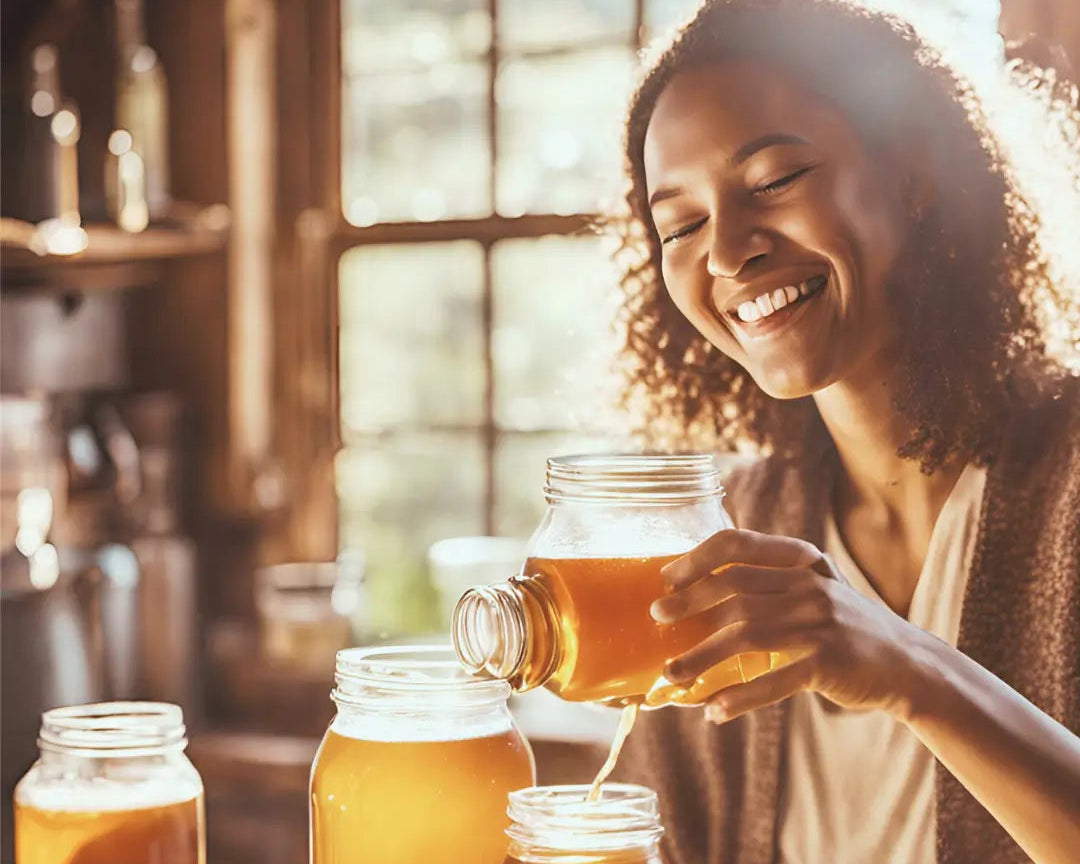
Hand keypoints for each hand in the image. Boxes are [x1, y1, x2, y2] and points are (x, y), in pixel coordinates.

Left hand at [650, 529, 926, 723]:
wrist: (908, 664)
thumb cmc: (845, 628)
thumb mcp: (816, 590)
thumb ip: (772, 582)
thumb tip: (699, 594)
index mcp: (800, 562)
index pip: (739, 545)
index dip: (698, 558)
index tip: (667, 578)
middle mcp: (809, 586)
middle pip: (733, 588)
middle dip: (689, 603)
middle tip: (657, 618)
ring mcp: (820, 623)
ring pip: (744, 634)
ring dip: (702, 656)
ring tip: (671, 674)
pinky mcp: (828, 662)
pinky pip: (774, 680)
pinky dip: (740, 697)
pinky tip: (714, 710)